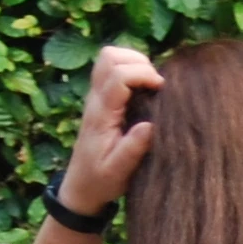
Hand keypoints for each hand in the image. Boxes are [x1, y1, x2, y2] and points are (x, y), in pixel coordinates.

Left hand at [60, 44, 163, 213]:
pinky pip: (112, 69)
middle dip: (138, 62)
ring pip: (109, 58)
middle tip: (155, 84)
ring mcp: (96, 96)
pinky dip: (131, 70)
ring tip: (150, 84)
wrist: (80, 187)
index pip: (118, 76)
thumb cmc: (100, 180)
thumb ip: (132, 149)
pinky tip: (144, 90)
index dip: (144, 75)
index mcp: (101, 114)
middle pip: (110, 56)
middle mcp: (95, 99)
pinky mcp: (101, 98)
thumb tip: (151, 125)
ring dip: (134, 62)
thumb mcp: (118, 172)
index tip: (161, 90)